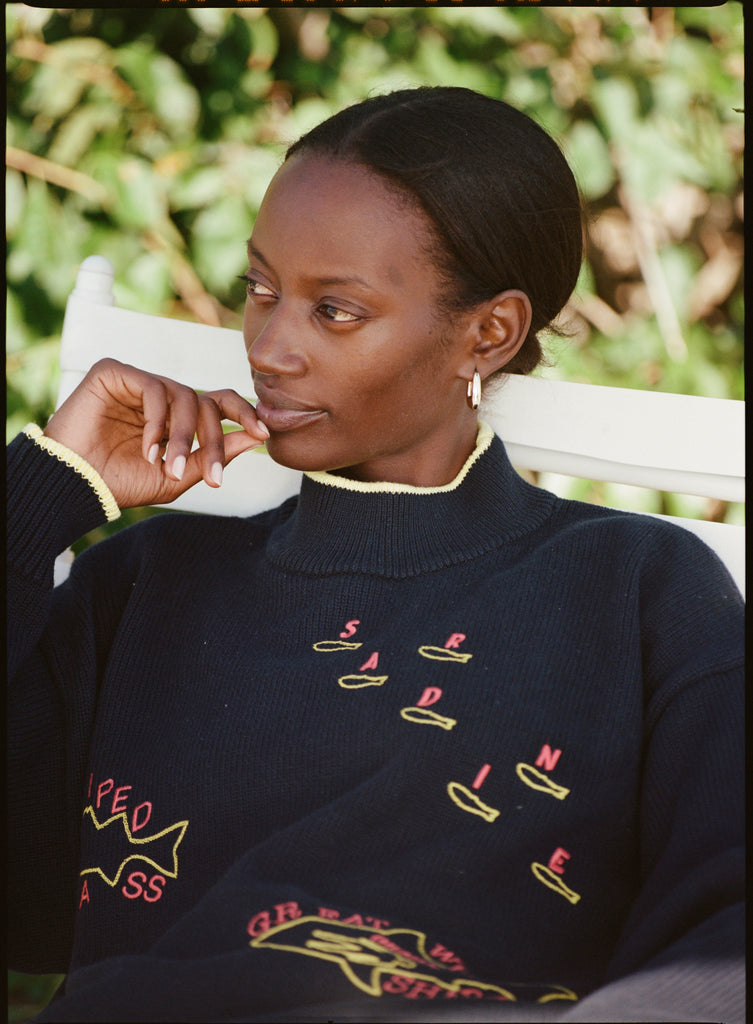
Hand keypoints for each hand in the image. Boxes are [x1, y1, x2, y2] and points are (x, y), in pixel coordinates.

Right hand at [43, 358, 269, 509]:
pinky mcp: (115, 372)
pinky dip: (158, 420)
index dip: (244, 413)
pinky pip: (154, 387)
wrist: (75, 485)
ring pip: (184, 394)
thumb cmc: (121, 483)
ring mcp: (138, 383)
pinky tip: (148, 447)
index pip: (218, 402)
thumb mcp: (177, 477)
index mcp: (176, 418)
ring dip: (184, 436)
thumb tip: (254, 436)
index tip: (263, 434)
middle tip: (214, 475)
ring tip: (169, 466)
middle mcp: (161, 398)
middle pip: (207, 401)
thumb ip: (212, 455)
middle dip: (214, 440)